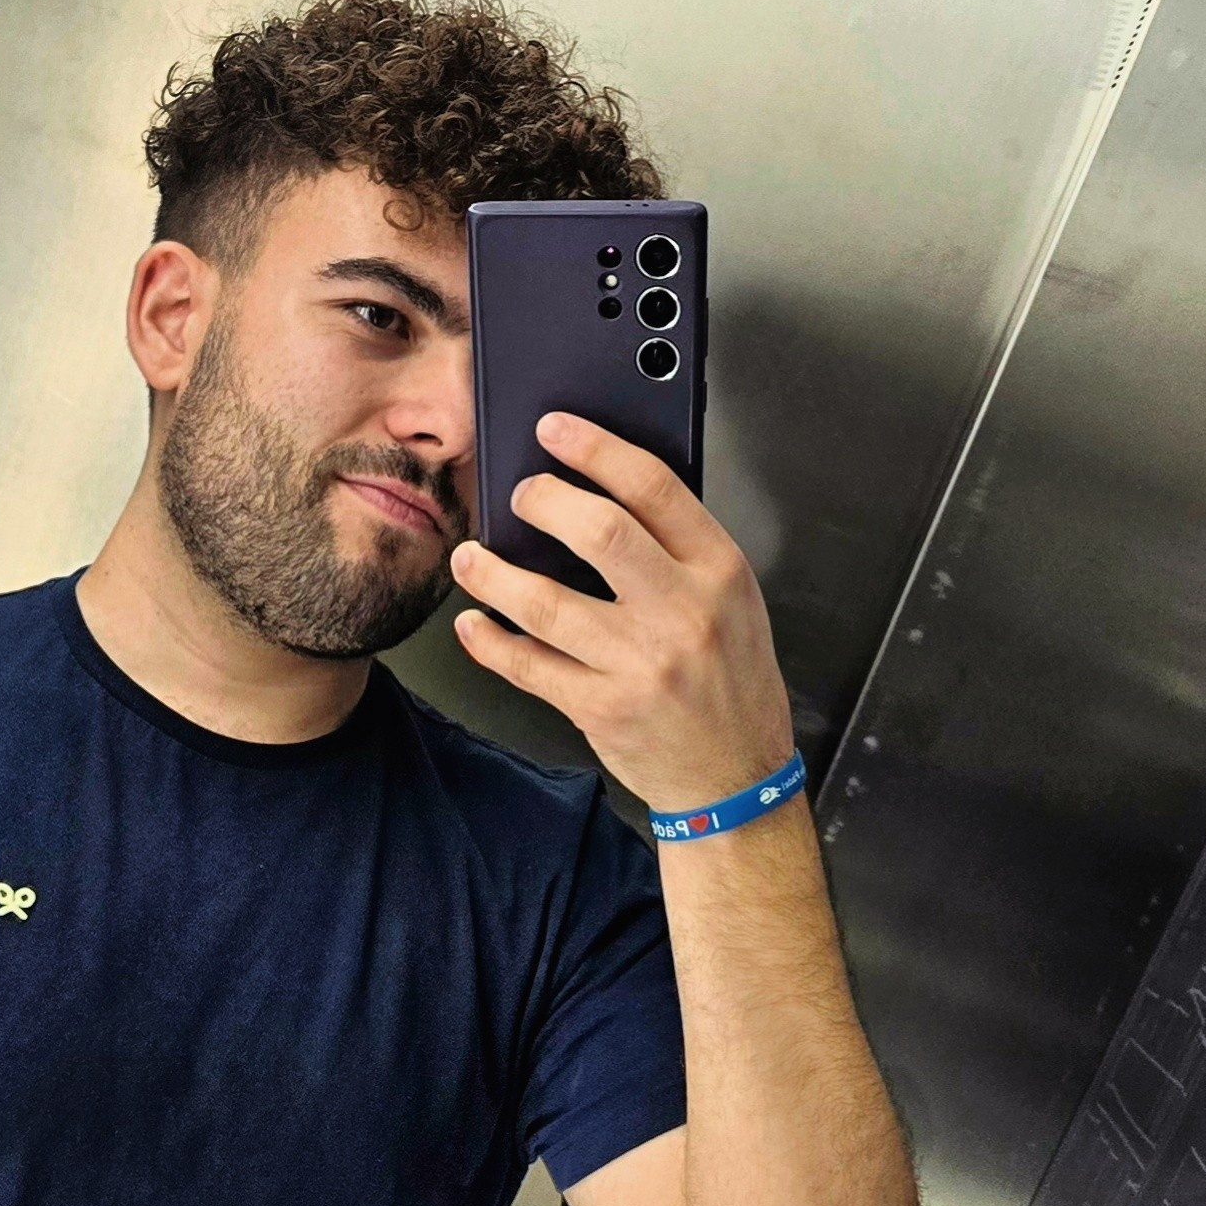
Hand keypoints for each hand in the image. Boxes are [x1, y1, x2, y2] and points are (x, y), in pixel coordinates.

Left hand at [448, 411, 795, 817]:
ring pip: (547, 603)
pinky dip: (490, 643)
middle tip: (520, 495)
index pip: (655, 488)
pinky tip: (473, 624)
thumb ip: (681, 551)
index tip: (554, 429)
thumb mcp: (733, 601)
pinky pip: (528, 667)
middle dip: (543, 501)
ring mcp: (639, 665)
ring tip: (470, 557)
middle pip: (600, 532)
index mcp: (719, 572)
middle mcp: (682, 614)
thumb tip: (602, 494)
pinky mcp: (602, 708)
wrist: (735, 776)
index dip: (596, 448)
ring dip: (493, 575)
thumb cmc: (730, 681)